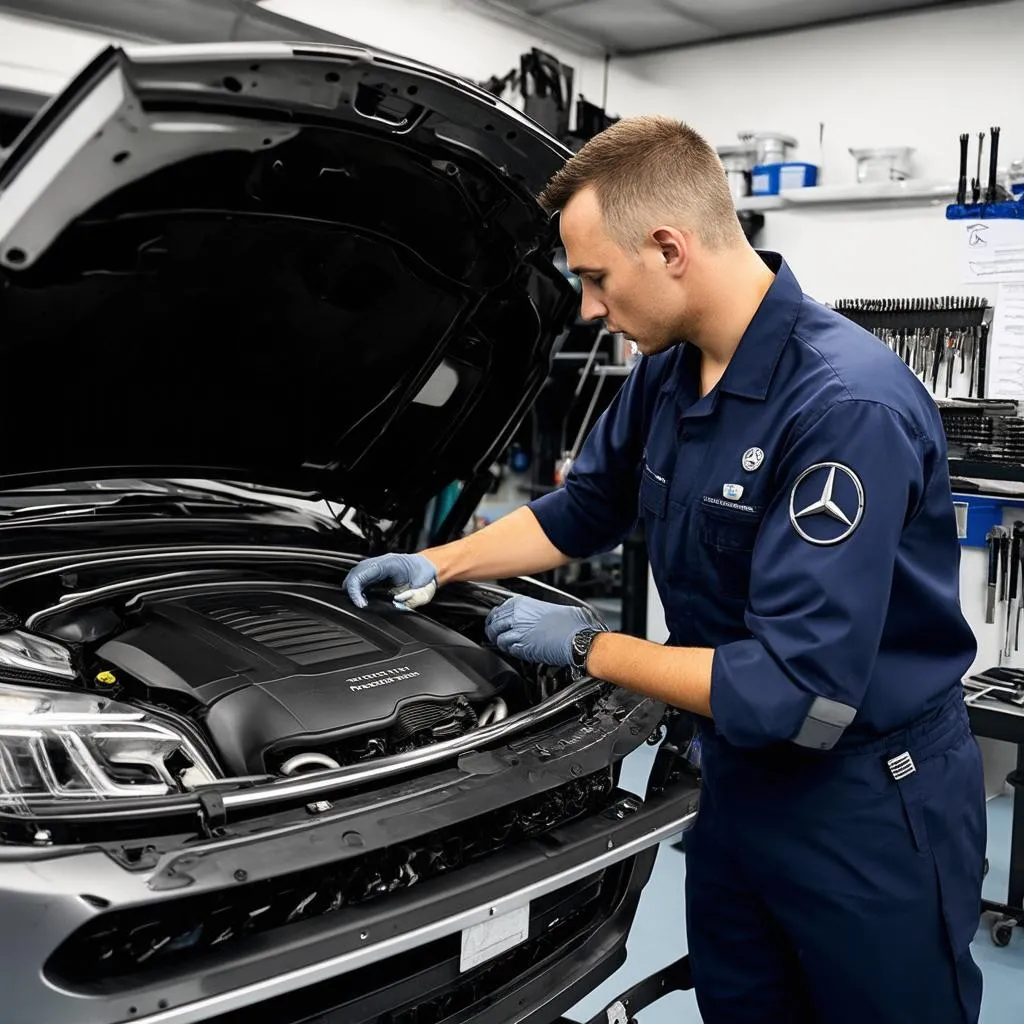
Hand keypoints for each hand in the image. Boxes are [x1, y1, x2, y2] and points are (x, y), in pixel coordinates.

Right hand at [344, 553, 438, 609]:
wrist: (431, 567)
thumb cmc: (427, 577)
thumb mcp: (421, 592)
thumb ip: (409, 600)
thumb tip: (396, 604)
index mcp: (390, 563)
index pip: (363, 572)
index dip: (356, 589)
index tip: (361, 604)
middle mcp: (381, 562)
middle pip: (355, 572)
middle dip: (351, 590)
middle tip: (358, 606)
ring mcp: (378, 565)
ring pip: (356, 574)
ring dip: (353, 589)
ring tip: (360, 603)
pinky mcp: (377, 572)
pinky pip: (362, 578)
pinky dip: (358, 589)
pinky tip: (363, 599)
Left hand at [484, 595, 603, 666]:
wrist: (578, 639)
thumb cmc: (571, 624)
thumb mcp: (550, 607)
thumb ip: (533, 610)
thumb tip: (530, 614)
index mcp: (522, 604)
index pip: (498, 610)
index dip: (495, 617)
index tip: (495, 620)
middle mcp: (517, 618)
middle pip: (494, 625)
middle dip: (493, 630)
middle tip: (493, 634)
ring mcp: (518, 634)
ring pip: (499, 639)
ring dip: (501, 642)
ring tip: (504, 644)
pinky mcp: (523, 649)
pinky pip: (510, 650)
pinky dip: (511, 651)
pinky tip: (516, 650)